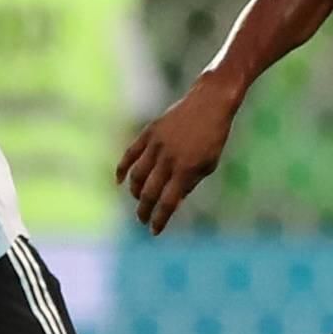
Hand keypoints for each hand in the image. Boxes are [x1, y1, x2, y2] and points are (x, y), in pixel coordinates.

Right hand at [116, 76, 238, 233]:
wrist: (209, 102)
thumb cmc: (213, 137)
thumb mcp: (208, 164)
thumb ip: (189, 183)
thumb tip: (171, 202)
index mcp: (186, 170)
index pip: (167, 203)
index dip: (159, 220)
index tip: (154, 231)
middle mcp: (168, 159)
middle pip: (149, 193)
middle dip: (144, 211)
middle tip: (143, 219)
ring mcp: (157, 145)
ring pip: (136, 175)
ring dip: (135, 192)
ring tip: (138, 200)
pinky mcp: (149, 133)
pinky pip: (130, 153)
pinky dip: (122, 169)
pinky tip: (120, 181)